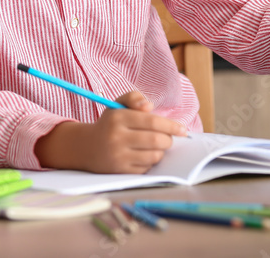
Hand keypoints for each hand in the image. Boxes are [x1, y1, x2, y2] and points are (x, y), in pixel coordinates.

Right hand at [34, 90, 187, 173]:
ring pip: (154, 156)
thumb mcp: (117, 105)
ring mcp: (118, 156)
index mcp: (118, 118)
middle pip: (156, 140)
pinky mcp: (119, 171)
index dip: (171, 126)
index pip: (152, 121)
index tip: (182, 129)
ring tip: (156, 146)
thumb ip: (134, 97)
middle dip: (168, 140)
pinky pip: (146, 168)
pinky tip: (145, 155)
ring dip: (161, 151)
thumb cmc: (109, 124)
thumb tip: (149, 106)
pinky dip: (150, 162)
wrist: (86, 147)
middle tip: (168, 138)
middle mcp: (116, 137)